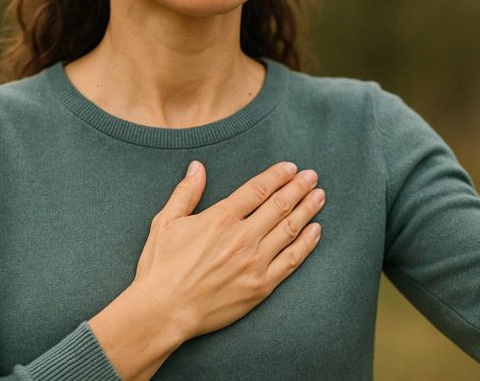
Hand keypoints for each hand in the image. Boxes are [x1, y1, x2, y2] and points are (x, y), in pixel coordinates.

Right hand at [131, 161, 324, 340]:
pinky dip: (307, 244)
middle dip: (299, 187)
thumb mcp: (165, 222)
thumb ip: (185, 192)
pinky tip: (315, 231)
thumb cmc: (160, 267)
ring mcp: (255, 262)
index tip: (291, 168)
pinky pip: (291, 261)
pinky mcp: (261, 286)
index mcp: (221, 218)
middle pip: (280, 205)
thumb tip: (197, 167)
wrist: (163, 311)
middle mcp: (242, 237)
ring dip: (307, 210)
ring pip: (290, 229)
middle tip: (313, 176)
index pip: (258, 189)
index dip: (277, 176)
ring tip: (319, 196)